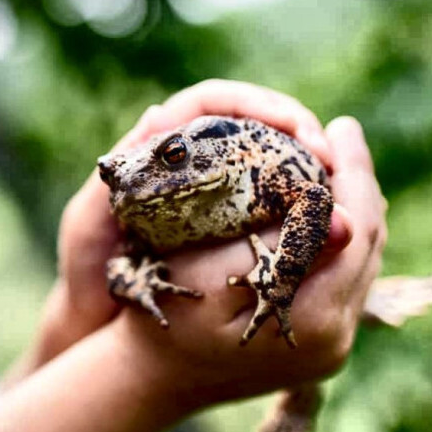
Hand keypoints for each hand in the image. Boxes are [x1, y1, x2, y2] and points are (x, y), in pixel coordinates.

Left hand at [14, 80, 336, 376]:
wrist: (100, 327)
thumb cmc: (88, 278)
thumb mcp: (88, 230)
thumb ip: (109, 185)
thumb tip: (159, 115)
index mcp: (159, 150)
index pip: (218, 103)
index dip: (261, 107)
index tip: (299, 131)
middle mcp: (197, 165)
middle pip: (259, 125)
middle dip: (300, 134)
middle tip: (333, 162)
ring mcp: (223, 197)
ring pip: (278, 165)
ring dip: (312, 172)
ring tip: (344, 190)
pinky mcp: (241, 231)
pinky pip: (281, 208)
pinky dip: (306, 212)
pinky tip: (328, 224)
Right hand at [109, 115, 387, 407]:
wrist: (158, 376)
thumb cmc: (171, 312)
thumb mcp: (209, 268)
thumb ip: (276, 243)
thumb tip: (344, 220)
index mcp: (313, 317)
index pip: (357, 226)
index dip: (355, 170)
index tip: (343, 126)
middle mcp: (337, 337)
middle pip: (371, 242)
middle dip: (359, 183)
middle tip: (343, 135)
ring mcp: (336, 346)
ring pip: (364, 259)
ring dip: (354, 208)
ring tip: (337, 164)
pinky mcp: (327, 346)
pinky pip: (348, 278)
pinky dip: (341, 239)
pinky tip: (324, 211)